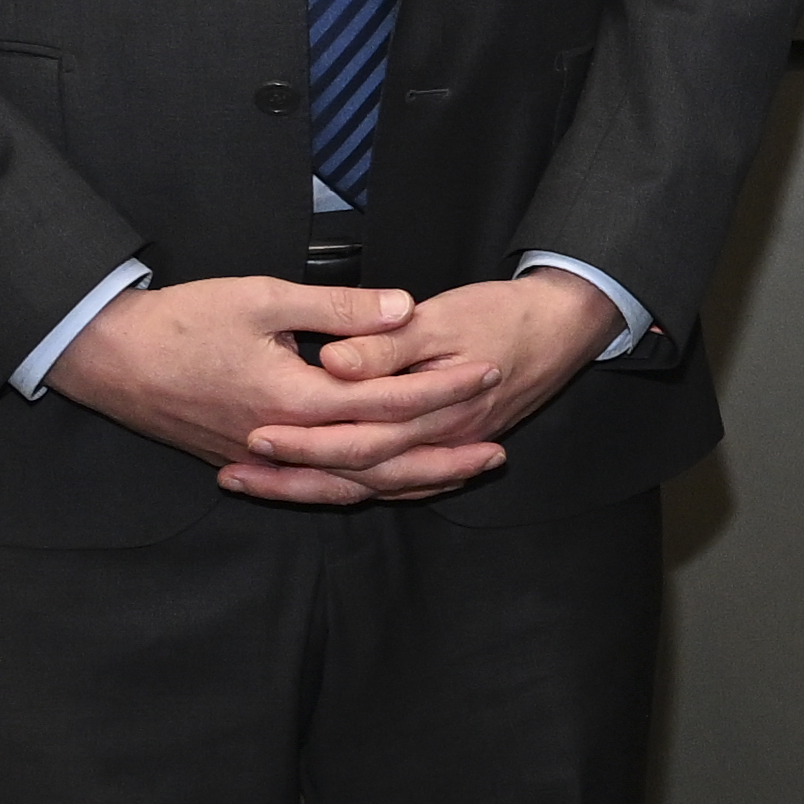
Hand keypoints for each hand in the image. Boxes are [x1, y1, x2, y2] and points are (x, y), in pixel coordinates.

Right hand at [58, 274, 493, 504]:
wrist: (103, 355)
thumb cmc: (178, 321)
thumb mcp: (260, 297)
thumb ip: (337, 307)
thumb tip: (404, 307)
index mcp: (294, 399)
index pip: (388, 402)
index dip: (442, 388)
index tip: (486, 371)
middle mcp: (284, 440)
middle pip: (381, 461)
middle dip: (443, 454)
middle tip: (498, 448)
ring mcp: (263, 459)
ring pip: (351, 485)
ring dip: (409, 482)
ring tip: (459, 475)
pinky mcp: (246, 462)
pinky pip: (316, 488)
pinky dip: (359, 490)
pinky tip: (387, 488)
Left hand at [254, 268, 615, 499]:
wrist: (566, 324)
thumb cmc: (505, 314)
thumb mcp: (442, 317)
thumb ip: (385, 344)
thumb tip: (333, 362)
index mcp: (432, 411)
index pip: (357, 439)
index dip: (302, 442)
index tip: (252, 437)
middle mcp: (438, 441)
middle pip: (357, 474)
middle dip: (294, 477)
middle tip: (237, 474)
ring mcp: (447, 448)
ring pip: (375, 486)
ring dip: (316, 489)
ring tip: (262, 486)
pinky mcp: (450, 444)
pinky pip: (400, 483)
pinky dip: (359, 489)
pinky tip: (327, 487)